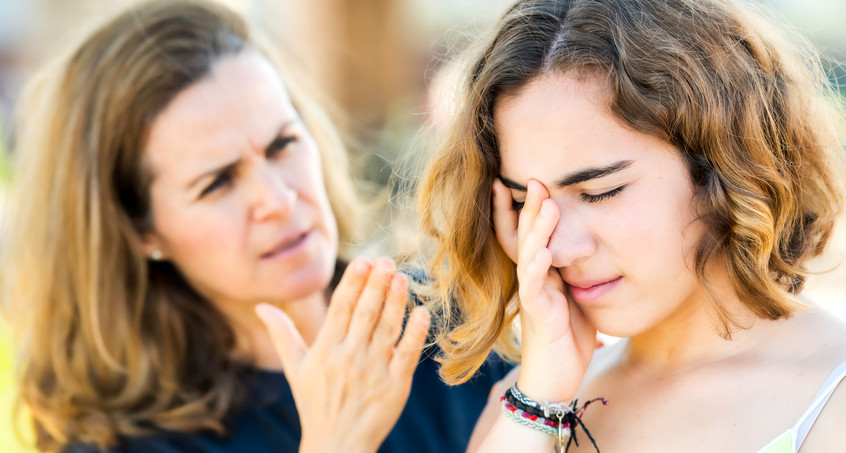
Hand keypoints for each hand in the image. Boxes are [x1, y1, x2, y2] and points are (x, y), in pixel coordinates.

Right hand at [256, 257, 430, 452]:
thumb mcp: (295, 369)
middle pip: (366, 313)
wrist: (337, 446)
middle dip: (376, 284)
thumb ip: (282, 334)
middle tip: (386, 260)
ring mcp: (374, 370)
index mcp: (326, 349)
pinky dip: (415, 333)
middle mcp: (350, 356)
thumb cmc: (315, 404)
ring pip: (387, 328)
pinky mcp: (395, 385)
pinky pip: (407, 354)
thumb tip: (260, 307)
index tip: (364, 261)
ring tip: (402, 278)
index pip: (341, 308)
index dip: (353, 283)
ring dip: (396, 301)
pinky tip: (422, 313)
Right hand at [491, 178, 595, 402]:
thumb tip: (601, 250)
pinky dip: (538, 268)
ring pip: (528, 254)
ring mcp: (532, 295)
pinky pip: (534, 287)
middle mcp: (531, 279)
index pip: (526, 234)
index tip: (526, 179)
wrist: (554, 379)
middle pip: (525, 235)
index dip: (523, 209)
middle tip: (535, 178)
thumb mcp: (578, 298)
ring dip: (537, 229)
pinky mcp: (537, 314)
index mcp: (540, 273)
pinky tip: (544, 252)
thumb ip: (580, 273)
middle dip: (529, 206)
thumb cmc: (566, 339)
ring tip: (547, 203)